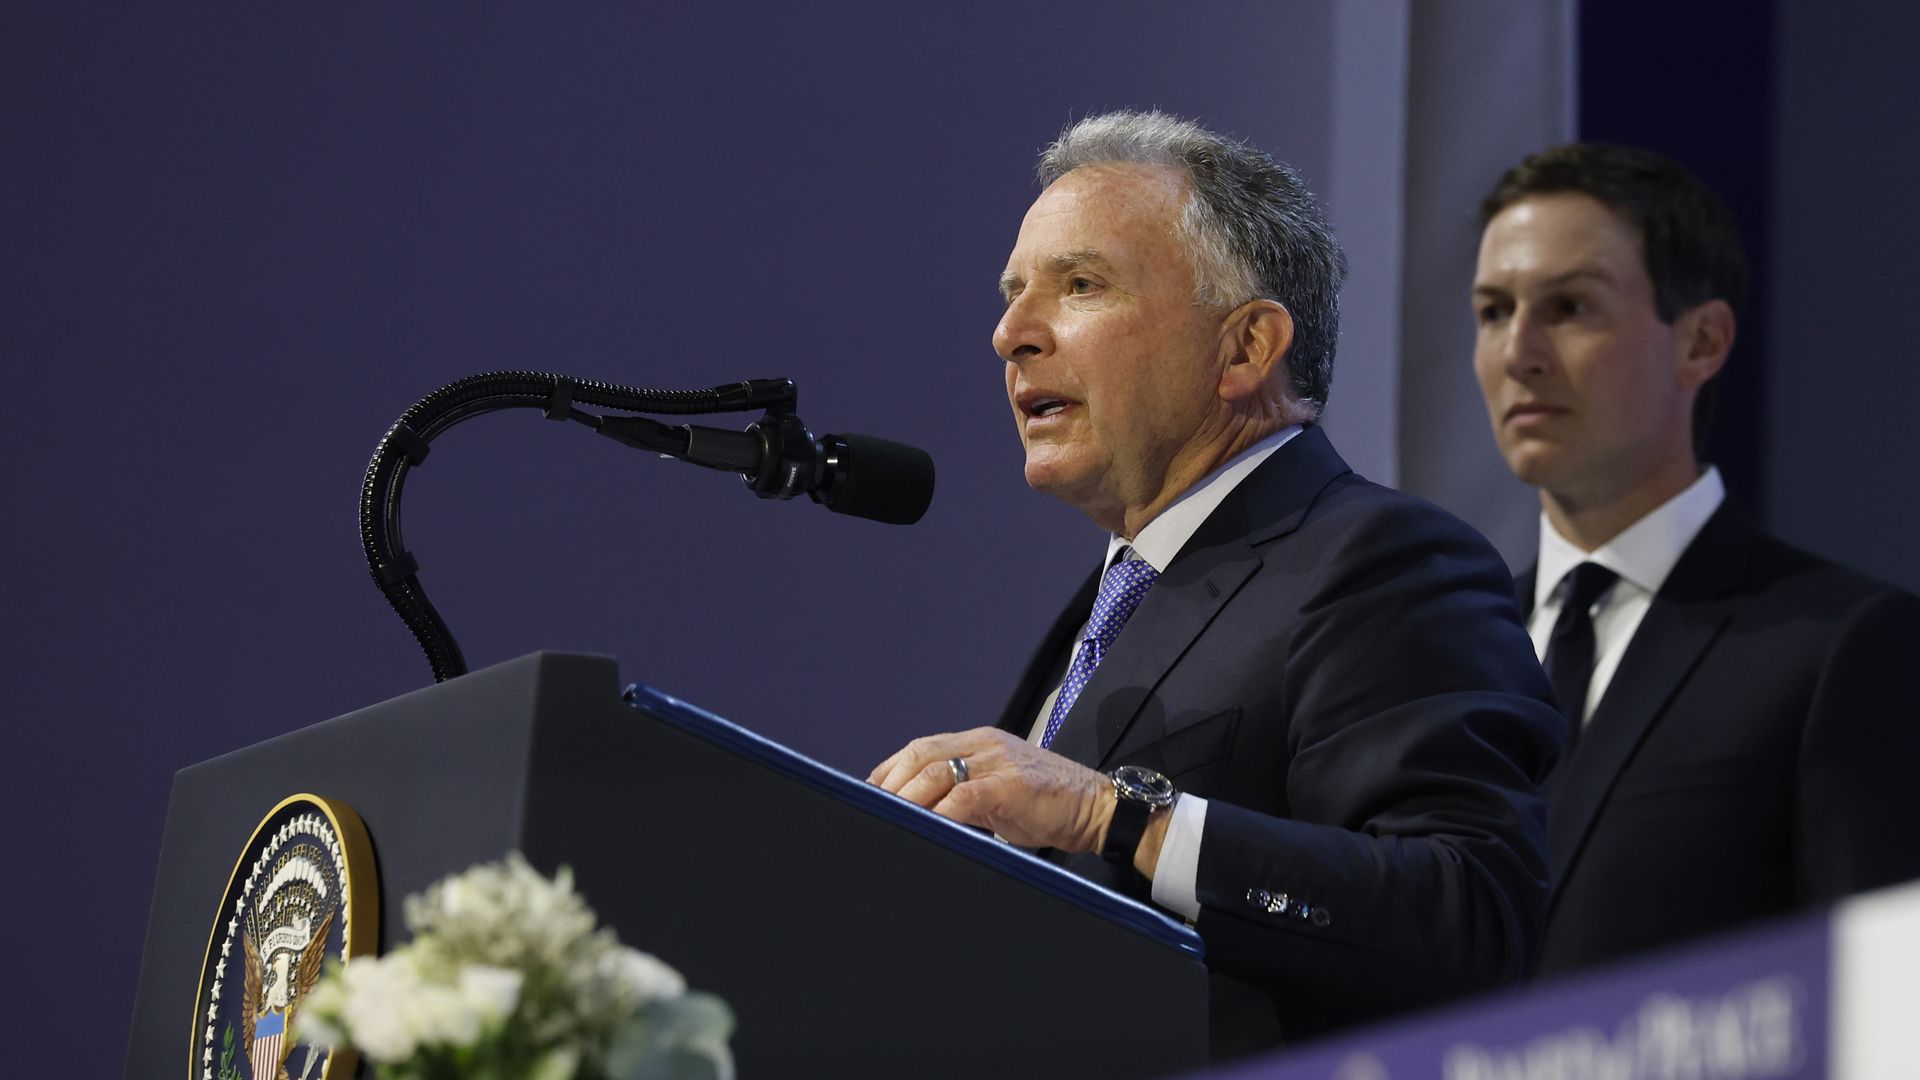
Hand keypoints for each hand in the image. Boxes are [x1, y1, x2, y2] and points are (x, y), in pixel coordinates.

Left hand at [867, 727, 1115, 852]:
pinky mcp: (1012, 785)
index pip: (922, 747)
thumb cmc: (1047, 803)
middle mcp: (986, 745)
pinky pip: (965, 795)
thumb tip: (923, 813)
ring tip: (893, 819)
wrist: (1097, 806)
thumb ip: (962, 794)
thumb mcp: (997, 792)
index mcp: (979, 741)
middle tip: (874, 811)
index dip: (891, 769)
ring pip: (937, 771)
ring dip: (909, 798)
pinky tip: (929, 826)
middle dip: (892, 784)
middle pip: (922, 755)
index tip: (870, 793)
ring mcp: (999, 762)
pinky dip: (941, 812)